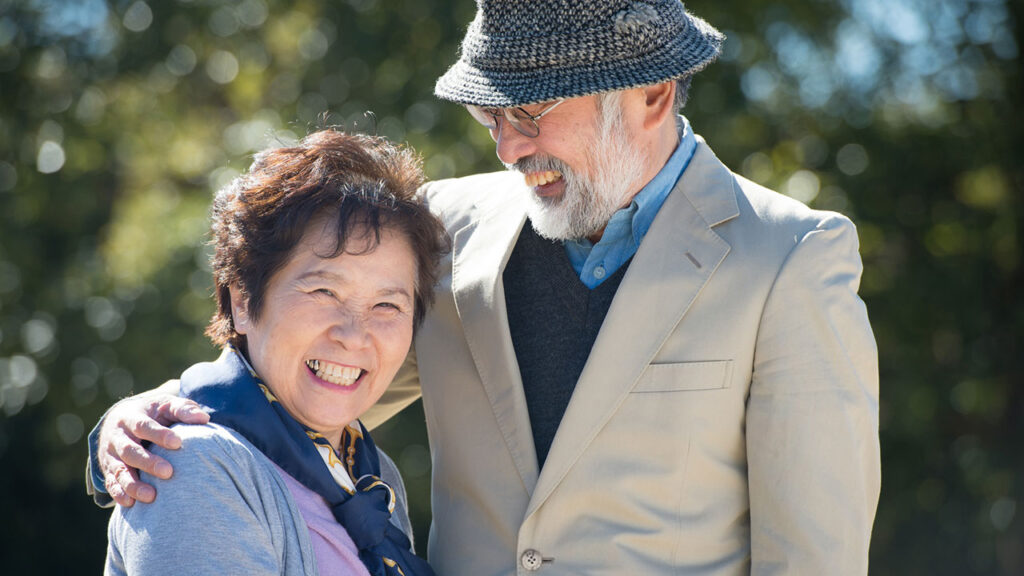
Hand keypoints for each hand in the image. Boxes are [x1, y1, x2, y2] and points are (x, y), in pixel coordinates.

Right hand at [97, 381, 208, 506]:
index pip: (143, 425)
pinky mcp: (108, 469)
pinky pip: (111, 483)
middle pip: (129, 450)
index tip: (178, 443)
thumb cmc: (153, 413)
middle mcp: (118, 436)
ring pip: (119, 470)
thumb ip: (183, 409)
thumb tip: (204, 418)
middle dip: (148, 462)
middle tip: (168, 472)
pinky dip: (119, 493)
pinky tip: (131, 503)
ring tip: (151, 496)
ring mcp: (111, 454)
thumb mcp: (166, 405)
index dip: (159, 434)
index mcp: (131, 417)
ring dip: (133, 484)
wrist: (120, 419)